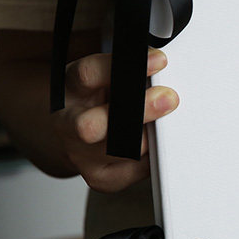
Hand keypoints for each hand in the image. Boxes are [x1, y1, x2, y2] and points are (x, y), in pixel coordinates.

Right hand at [55, 49, 178, 192]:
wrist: (75, 131)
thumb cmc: (99, 96)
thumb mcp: (105, 74)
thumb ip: (129, 69)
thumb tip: (163, 65)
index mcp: (70, 89)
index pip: (87, 75)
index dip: (122, 67)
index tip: (159, 61)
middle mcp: (69, 124)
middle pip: (91, 125)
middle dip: (137, 111)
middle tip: (169, 99)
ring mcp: (81, 154)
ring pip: (119, 151)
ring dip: (152, 136)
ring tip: (169, 124)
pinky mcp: (100, 177)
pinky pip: (134, 171)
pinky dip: (153, 158)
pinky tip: (159, 145)